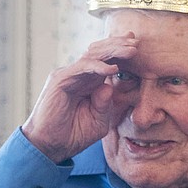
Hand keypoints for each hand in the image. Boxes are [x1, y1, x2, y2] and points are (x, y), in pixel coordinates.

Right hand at [21, 32, 137, 163]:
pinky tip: (112, 69)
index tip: (137, 45)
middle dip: (119, 45)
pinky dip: (97, 67)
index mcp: (91, 82)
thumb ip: (106, 104)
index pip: (107, 61)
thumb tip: (109, 86)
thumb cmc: (74, 134)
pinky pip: (81, 69)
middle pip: (101, 54)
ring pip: (93, 56)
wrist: (50, 146)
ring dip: (113, 51)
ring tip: (131, 49)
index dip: (121, 51)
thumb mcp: (99, 121)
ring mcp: (69, 76)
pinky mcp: (60, 80)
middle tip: (136, 40)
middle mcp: (79, 75)